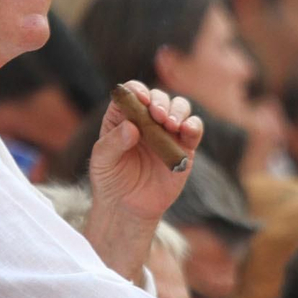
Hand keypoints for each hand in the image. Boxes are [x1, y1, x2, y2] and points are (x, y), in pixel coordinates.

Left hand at [87, 81, 200, 224]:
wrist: (127, 207)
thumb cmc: (110, 179)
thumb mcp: (102, 161)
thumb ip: (113, 142)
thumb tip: (132, 127)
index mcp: (124, 115)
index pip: (133, 92)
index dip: (138, 90)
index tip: (141, 99)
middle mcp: (147, 118)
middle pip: (159, 97)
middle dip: (160, 101)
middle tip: (157, 115)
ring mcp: (167, 132)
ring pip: (179, 107)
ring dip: (177, 111)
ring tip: (170, 125)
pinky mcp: (184, 147)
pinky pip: (194, 129)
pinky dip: (193, 126)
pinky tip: (186, 131)